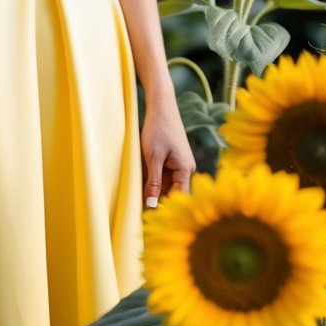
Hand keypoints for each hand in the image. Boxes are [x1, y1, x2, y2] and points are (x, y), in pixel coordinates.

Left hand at [140, 94, 194, 208]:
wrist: (161, 107)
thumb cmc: (158, 129)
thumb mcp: (153, 157)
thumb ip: (154, 182)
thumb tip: (152, 205)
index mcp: (186, 170)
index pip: (179, 198)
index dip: (167, 209)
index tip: (151, 219)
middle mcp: (186, 169)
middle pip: (173, 193)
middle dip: (158, 201)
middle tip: (140, 212)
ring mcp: (180, 165)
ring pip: (168, 186)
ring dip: (155, 190)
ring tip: (139, 198)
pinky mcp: (174, 161)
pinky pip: (165, 177)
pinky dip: (155, 180)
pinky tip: (143, 182)